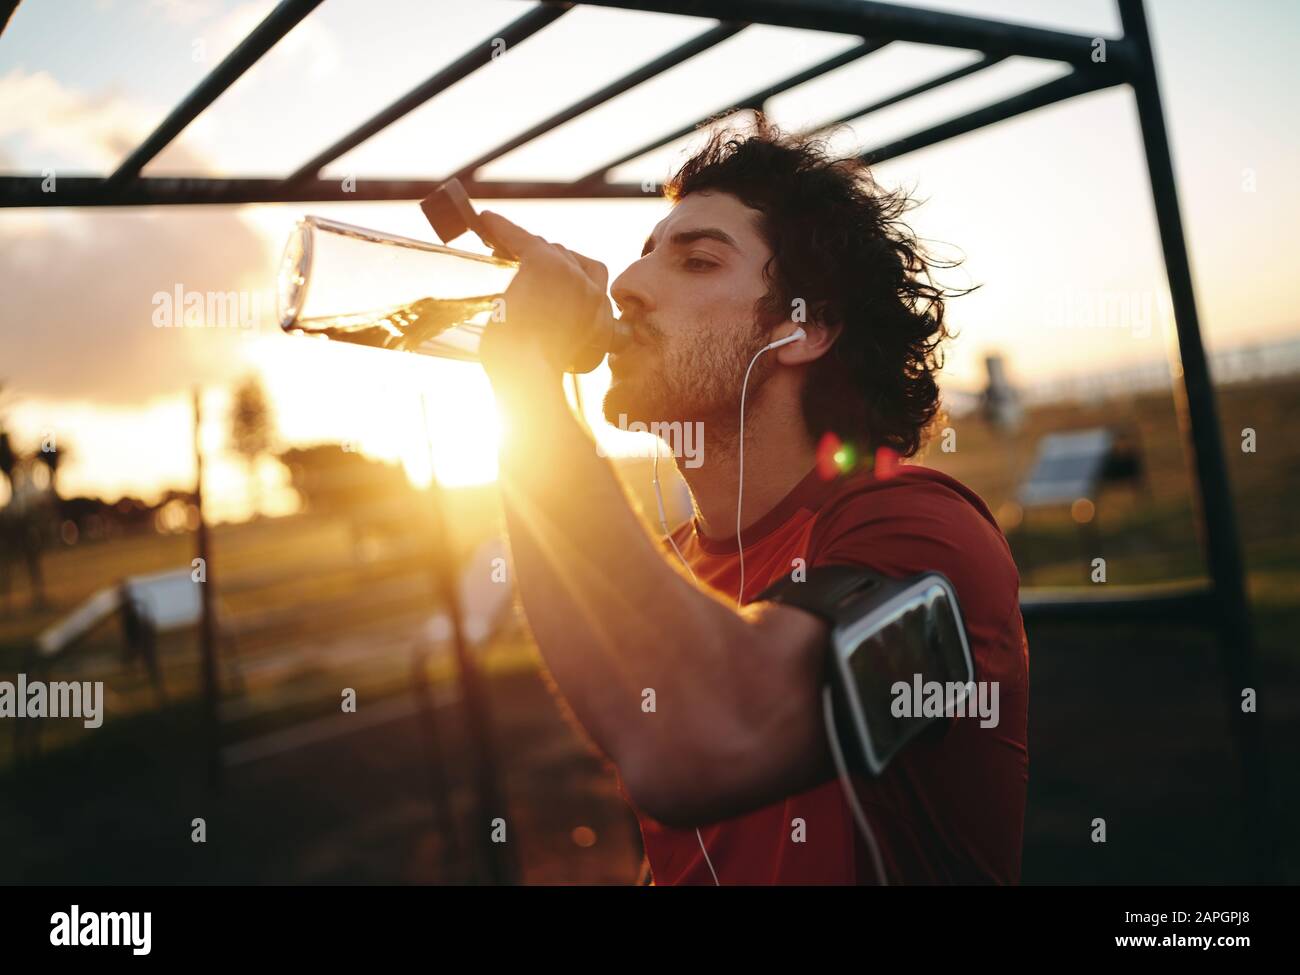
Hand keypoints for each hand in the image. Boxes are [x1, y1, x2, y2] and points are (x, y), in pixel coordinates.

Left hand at [476, 210, 612, 390]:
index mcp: (602, 313)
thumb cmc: (533, 375)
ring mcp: (569, 274)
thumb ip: (561, 335)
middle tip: (514, 260)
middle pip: (566, 257)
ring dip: (524, 245)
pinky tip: (487, 221)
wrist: (527, 375)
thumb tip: (534, 325)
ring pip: (546, 247)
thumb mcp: (561, 355)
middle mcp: (593, 290)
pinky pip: (521, 238)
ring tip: (500, 247)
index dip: (567, 272)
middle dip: (543, 258)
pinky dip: (502, 228)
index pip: (590, 276)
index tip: (547, 278)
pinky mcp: (543, 263)